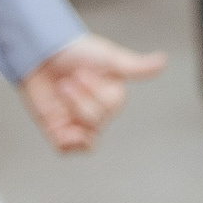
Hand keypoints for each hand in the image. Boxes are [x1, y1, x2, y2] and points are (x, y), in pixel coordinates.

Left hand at [19, 33, 165, 152]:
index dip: (94, 92)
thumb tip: (164, 61)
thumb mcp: (107, 57)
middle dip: (80, 100)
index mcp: (113, 96)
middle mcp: (97, 111)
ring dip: (73, 116)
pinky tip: (61, 131)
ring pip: (86, 137)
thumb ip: (135, 67)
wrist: (38, 53)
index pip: (112, 108)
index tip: (80, 73)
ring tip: (60, 95)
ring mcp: (76, 122)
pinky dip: (67, 145)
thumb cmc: (75, 51)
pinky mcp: (56, 129)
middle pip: (98, 122)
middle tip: (66, 82)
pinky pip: (67, 150)